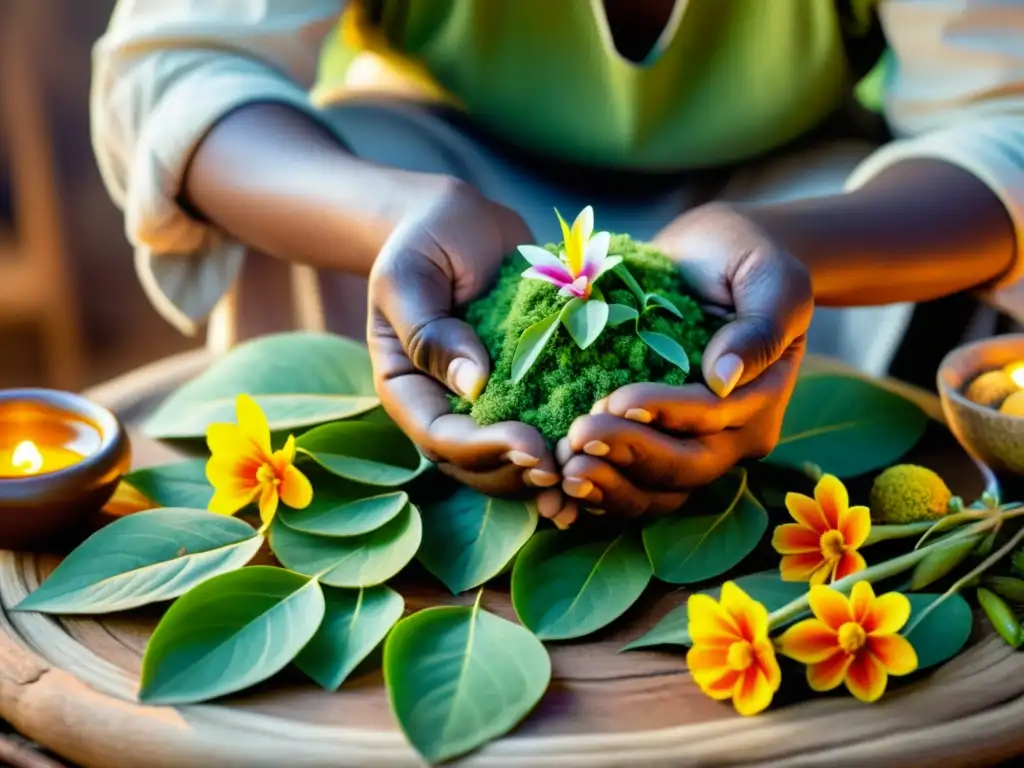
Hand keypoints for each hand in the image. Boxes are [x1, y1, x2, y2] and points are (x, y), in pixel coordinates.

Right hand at [367, 179, 562, 507]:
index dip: (485, 450)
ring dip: (552, 472)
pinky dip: (572, 441)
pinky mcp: (527, 387)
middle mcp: (446, 406)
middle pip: (479, 465)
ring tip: (591, 472)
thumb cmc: (425, 240)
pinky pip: (546, 424)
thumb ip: (430, 331)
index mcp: (408, 389)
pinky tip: (608, 446)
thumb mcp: (410, 276)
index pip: (440, 438)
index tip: (531, 446)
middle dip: (523, 473)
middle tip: (569, 470)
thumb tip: (472, 384)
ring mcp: (488, 402)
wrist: (463, 221)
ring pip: (514, 459)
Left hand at [555, 202, 812, 519]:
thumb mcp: (770, 277)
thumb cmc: (743, 259)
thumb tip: (725, 377)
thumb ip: (760, 326)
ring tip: (565, 469)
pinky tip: (560, 483)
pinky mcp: (656, 446)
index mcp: (761, 399)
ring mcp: (693, 447)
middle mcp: (731, 435)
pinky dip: (599, 492)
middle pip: (684, 468)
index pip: (713, 417)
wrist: (708, 259)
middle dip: (629, 455)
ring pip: (657, 491)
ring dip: (610, 486)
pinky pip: (631, 485)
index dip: (665, 414)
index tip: (616, 399)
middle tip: (578, 437)